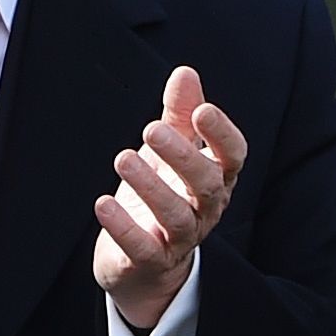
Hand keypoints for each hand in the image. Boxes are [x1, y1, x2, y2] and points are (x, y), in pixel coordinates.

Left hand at [94, 66, 244, 334]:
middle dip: (182, 156)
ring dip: (150, 187)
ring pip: (176, 216)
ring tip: (123, 158)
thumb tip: (186, 72)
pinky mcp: (151, 261)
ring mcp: (180, 238)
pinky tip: (103, 203)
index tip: (202, 111)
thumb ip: (179, 115)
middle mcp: (205, 210)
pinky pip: (142, 247)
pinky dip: (123, 227)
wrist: (143, 263)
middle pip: (206, 185)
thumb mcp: (170, 152)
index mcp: (215, 178)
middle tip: (151, 128)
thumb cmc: (162, 194)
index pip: (233, 157)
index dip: (221, 135)